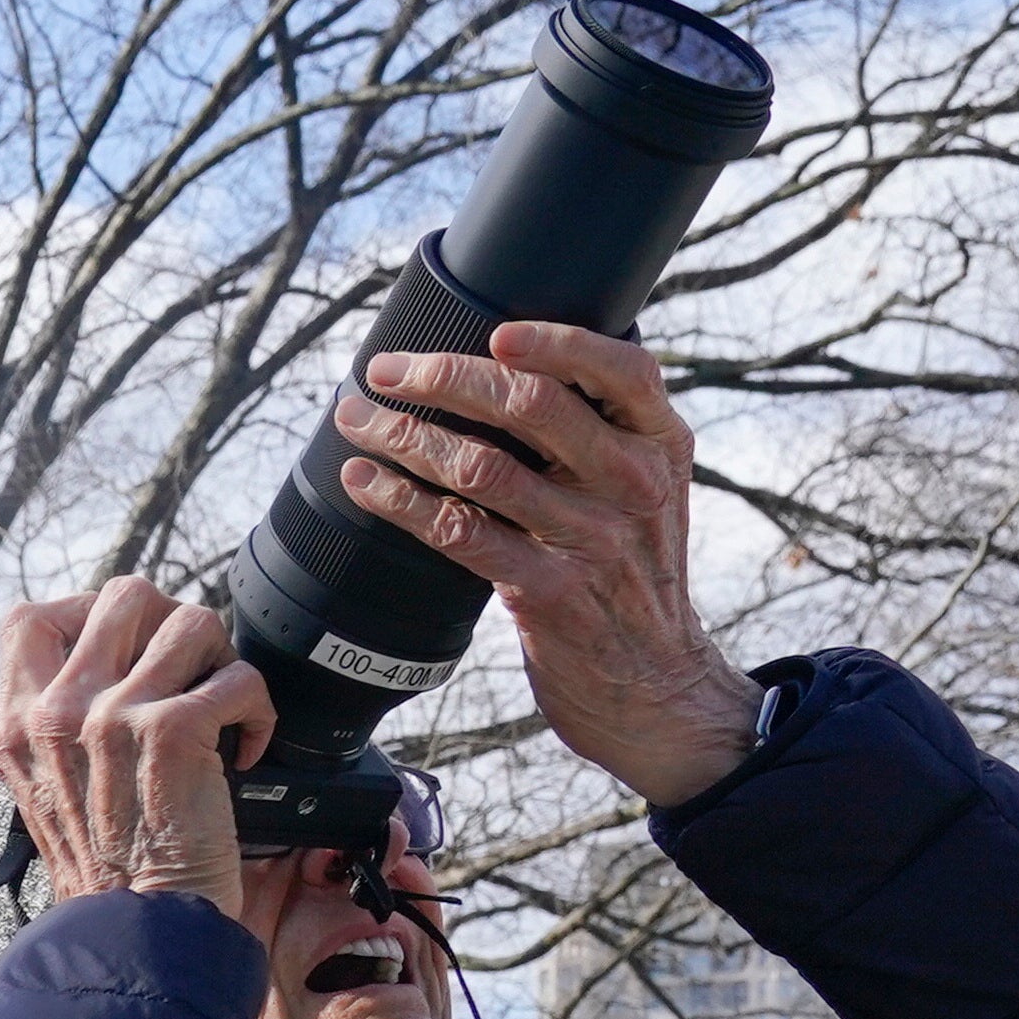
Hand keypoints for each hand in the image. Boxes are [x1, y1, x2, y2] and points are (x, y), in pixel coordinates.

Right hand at [0, 578, 270, 906]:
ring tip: (222, 706)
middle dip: (170, 622)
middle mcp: (55, 712)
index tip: (126, 649)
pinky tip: (247, 749)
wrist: (135, 933)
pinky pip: (238, 677)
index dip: (87, 613)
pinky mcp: (171, 731)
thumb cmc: (107, 874)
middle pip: (121, 595)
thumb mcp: (47, 794)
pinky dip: (258, 712)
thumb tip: (109, 670)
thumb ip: (58, 732)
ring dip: (221, 659)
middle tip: (188, 673)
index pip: (28, 619)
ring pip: (189, 620)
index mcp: (17, 727)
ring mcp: (111, 716)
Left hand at [333, 324, 759, 807]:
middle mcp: (633, 484)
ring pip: (481, 466)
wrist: (657, 687)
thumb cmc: (632, 578)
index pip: (621, 369)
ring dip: (404, 436)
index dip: (555, 341)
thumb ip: (602, 436)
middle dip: (444, 377)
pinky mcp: (548, 594)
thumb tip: (512, 370)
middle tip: (385, 369)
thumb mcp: (647, 494)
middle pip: (532, 406)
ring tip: (356, 420)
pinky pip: (460, 533)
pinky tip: (365, 483)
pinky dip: (402, 501)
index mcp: (661, 445)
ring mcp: (591, 540)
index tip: (492, 332)